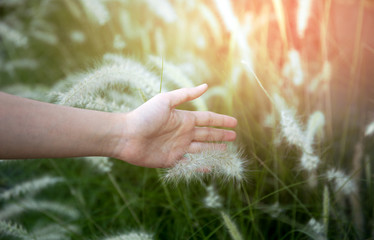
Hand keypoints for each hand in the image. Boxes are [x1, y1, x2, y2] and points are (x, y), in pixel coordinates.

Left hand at [112, 84, 237, 167]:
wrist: (126, 136)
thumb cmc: (144, 116)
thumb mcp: (165, 101)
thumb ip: (185, 95)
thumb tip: (205, 86)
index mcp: (184, 119)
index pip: (208, 119)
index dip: (221, 121)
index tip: (235, 122)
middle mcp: (183, 133)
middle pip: (207, 134)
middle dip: (221, 135)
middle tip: (234, 136)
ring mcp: (178, 147)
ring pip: (201, 149)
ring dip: (214, 149)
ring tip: (226, 150)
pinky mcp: (171, 160)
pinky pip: (189, 164)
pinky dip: (200, 166)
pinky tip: (210, 167)